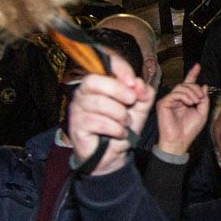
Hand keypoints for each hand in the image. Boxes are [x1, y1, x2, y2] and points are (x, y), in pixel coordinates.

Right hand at [67, 53, 156, 175]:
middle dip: (118, 90)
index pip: (103, 65)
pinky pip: (97, 122)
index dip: (119, 68)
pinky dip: (115, 128)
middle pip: (95, 81)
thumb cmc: (122, 128)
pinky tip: (120, 133)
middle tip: (132, 101)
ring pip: (98, 103)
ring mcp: (78, 110)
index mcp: (99, 84)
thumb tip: (139, 83)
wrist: (113, 155)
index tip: (133, 81)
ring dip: (119, 114)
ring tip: (126, 123)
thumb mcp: (140, 109)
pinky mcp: (77, 126)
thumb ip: (144, 94)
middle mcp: (84, 93)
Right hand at [156, 65, 211, 155]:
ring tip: (196, 102)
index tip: (198, 66)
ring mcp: (169, 100)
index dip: (192, 74)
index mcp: (185, 100)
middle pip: (186, 84)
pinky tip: (189, 103)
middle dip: (195, 88)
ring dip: (191, 92)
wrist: (179, 141)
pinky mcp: (163, 103)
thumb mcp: (202, 113)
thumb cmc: (189, 130)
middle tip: (200, 98)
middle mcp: (176, 99)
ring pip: (181, 87)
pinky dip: (184, 97)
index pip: (188, 84)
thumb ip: (204, 99)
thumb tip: (203, 85)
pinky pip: (175, 94)